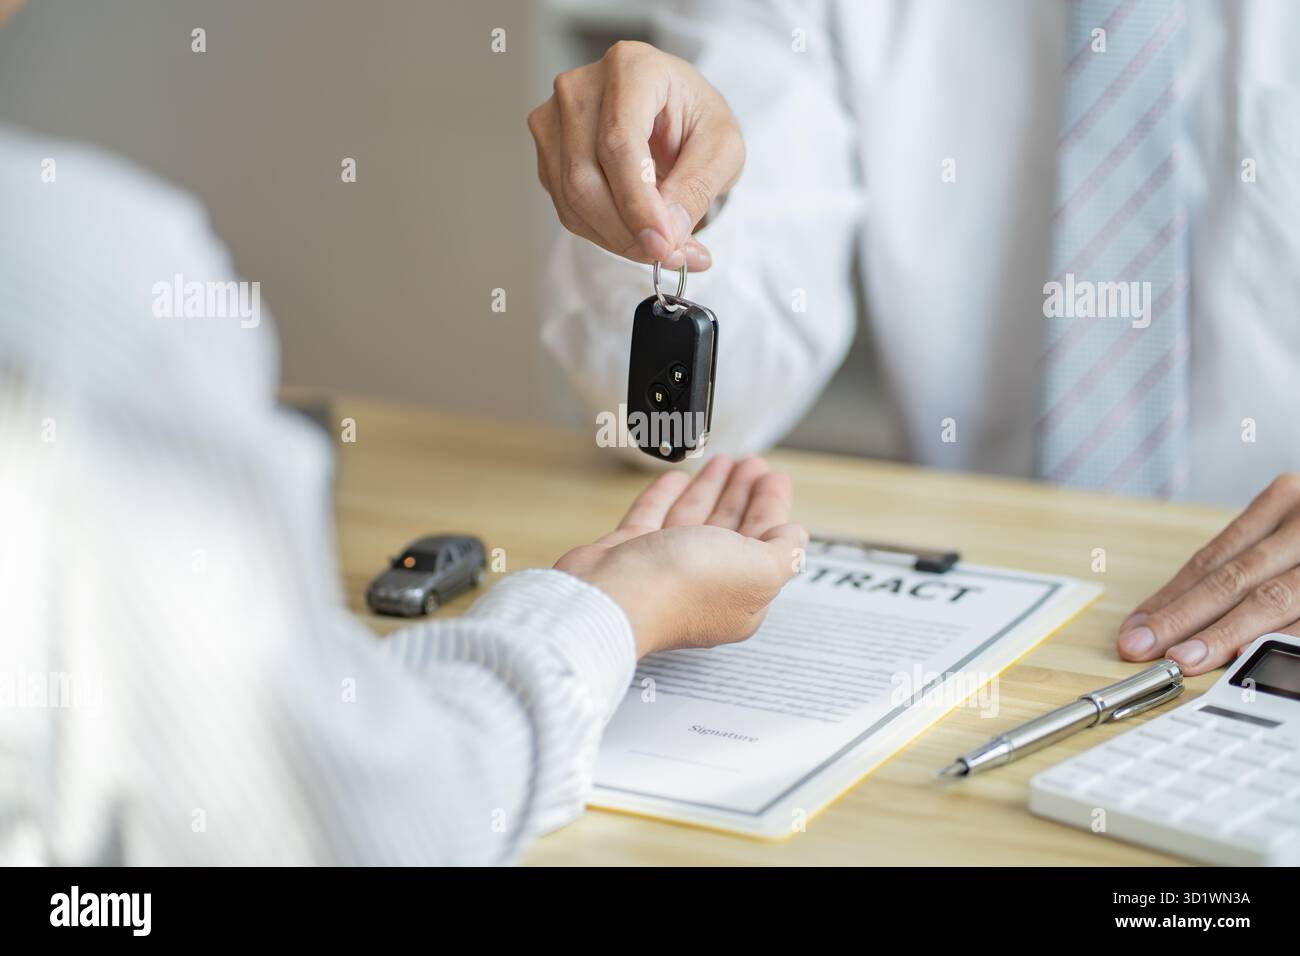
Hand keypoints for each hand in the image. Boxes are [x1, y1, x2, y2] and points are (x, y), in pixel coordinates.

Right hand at [527, 40, 744, 271]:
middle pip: (586, 176)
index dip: (637, 202)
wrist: (675, 115)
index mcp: (631, 68)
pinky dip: (605, 234)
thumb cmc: (698, 121)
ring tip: (663, 247)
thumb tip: (666, 235)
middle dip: (628, 230)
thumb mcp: (722, 150)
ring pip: (572, 199)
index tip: (662, 244)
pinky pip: (568, 208)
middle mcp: (581, 88)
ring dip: (619, 239)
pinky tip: (638, 233)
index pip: (618, 142)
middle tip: (669, 255)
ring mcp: (555, 119)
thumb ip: (697, 189)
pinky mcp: (549, 152)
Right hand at [555, 456, 806, 656]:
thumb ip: (784, 552)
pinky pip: (652, 519)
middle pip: (731, 531)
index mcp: (741, 596)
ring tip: (722, 461)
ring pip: (693, 521)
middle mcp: (703, 586)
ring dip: (711, 489)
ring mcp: (664, 570)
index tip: (774, 477)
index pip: (765, 544)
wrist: (613, 595)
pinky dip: (666, 496)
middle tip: (751, 464)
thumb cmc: (683, 587)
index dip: (772, 507)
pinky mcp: (629, 555)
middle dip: (743, 493)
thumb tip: (796, 538)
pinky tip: (676, 479)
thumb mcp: (759, 569)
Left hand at [1118, 474, 1299, 674]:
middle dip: (1189, 618)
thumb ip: (1248, 562)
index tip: (1137, 628)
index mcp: (1289, 498)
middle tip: (1150, 649)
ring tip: (1191, 659)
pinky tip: (1258, 658)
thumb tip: (1173, 612)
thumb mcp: (1293, 524)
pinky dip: (1288, 641)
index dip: (1174, 596)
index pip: (1217, 556)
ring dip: (1233, 636)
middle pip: (1240, 577)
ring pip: (1281, 598)